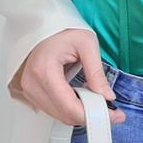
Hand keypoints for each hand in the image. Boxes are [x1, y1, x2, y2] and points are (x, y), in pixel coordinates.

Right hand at [10, 29, 126, 127]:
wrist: (45, 27)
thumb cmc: (62, 31)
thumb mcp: (87, 44)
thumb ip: (96, 72)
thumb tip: (107, 96)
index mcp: (44, 70)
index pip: (69, 106)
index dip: (94, 114)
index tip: (113, 115)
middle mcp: (32, 84)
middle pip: (65, 115)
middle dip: (90, 115)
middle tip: (111, 110)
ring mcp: (29, 90)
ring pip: (60, 115)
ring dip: (81, 112)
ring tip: (95, 97)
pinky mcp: (31, 93)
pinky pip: (54, 110)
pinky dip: (70, 107)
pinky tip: (81, 95)